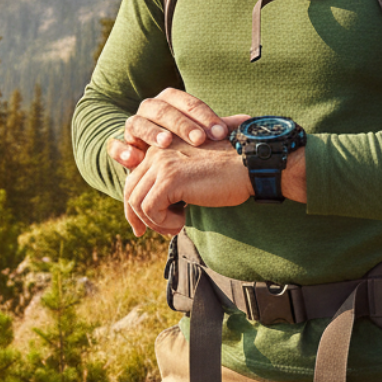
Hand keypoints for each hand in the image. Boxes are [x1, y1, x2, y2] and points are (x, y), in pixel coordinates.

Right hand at [107, 88, 246, 171]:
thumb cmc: (185, 146)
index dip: (204, 116)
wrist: (156, 158)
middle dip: (181, 124)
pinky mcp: (121, 145)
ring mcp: (134, 126)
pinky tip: (133, 159)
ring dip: (152, 132)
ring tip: (166, 144)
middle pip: (163, 109)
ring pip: (138, 122)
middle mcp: (151, 109)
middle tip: (199, 140)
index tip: (220, 133)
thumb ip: (220, 128)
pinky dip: (121, 150)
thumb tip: (250, 121)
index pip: (188, 102)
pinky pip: (115, 145)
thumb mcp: (202, 136)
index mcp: (172, 102)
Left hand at [122, 134, 252, 236]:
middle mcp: (156, 151)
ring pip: (138, 203)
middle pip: (131, 192)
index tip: (141, 228)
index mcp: (160, 148)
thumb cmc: (228, 174)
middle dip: (139, 218)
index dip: (134, 208)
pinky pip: (151, 209)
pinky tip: (183, 221)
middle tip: (152, 233)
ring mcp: (162, 164)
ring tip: (177, 226)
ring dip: (155, 222)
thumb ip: (170, 183)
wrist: (250, 165)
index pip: (133, 181)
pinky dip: (164, 222)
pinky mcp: (170, 179)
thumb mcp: (191, 174)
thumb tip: (149, 210)